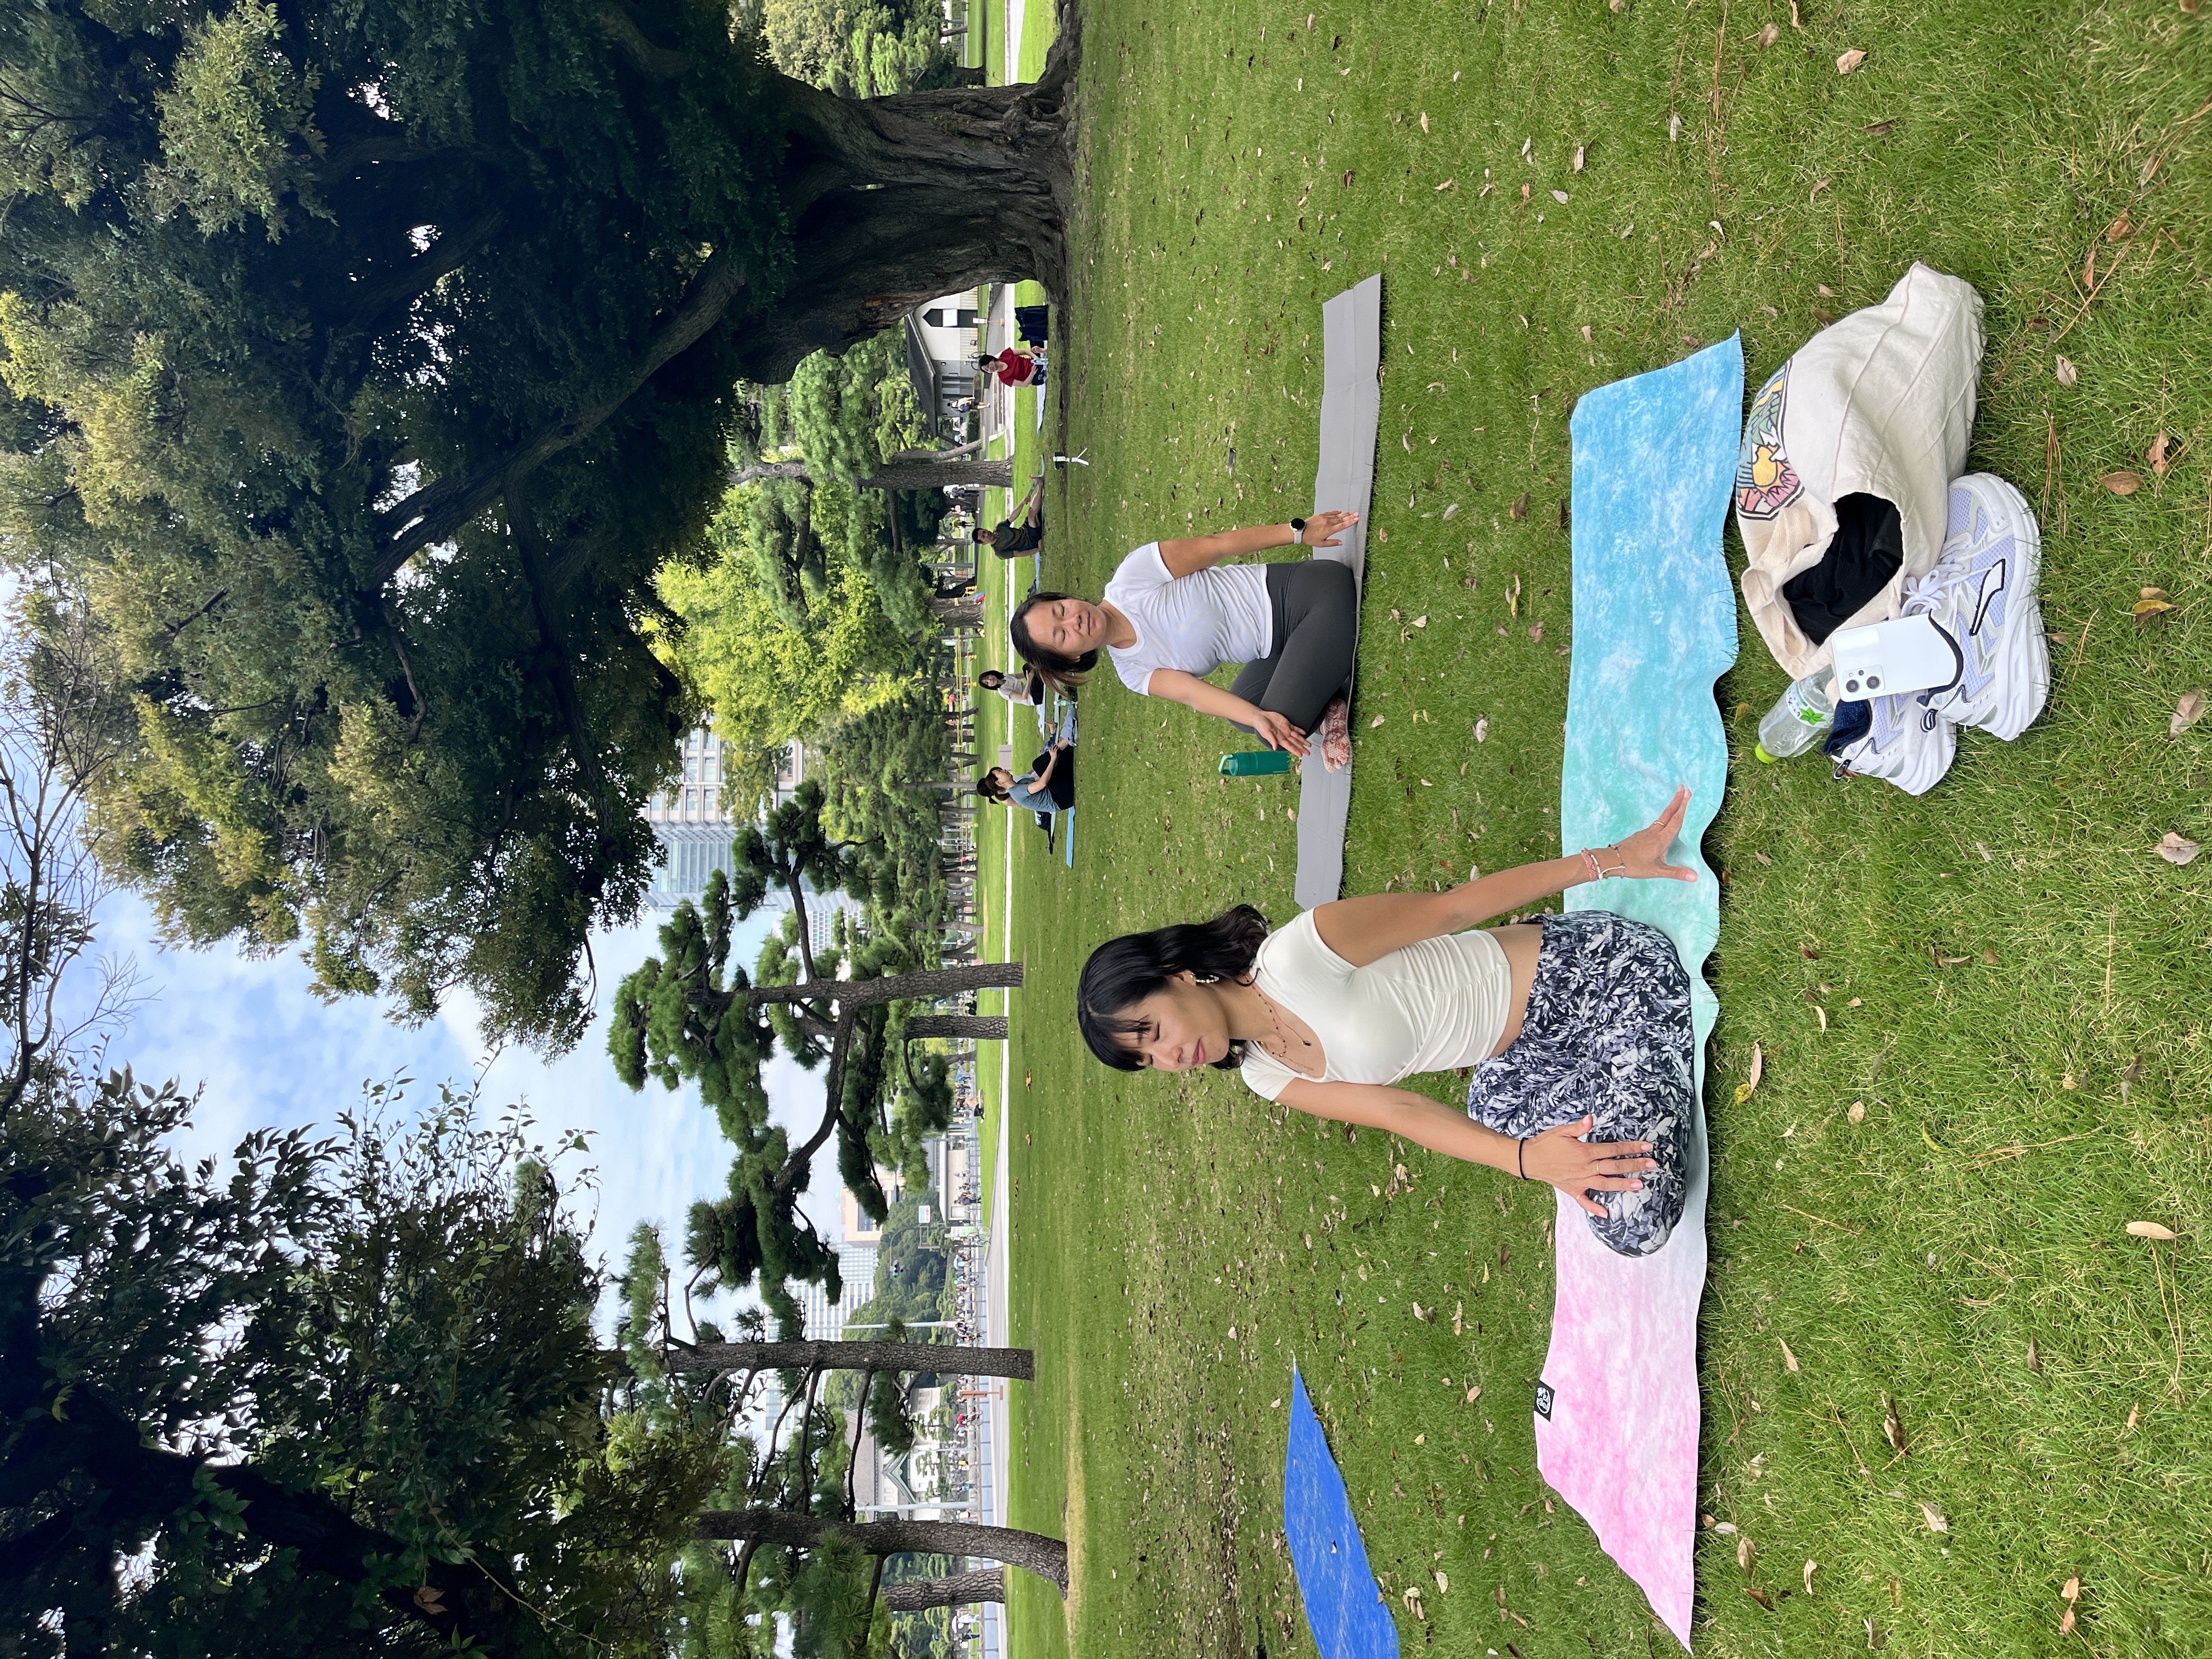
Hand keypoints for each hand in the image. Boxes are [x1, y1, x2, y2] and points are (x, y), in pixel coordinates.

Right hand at [1252, 708, 1309, 757]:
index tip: (1300, 755)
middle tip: (1308, 753)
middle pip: (1295, 743)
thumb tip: (1275, 748)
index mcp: (1279, 739)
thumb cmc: (1261, 725)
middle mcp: (1284, 735)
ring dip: (1303, 741)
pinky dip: (1300, 731)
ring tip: (1309, 745)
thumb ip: (1271, 740)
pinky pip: (1295, 728)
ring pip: (1296, 736)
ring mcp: (1286, 730)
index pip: (1289, 746)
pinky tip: (1304, 733)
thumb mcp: (1266, 733)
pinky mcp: (1286, 724)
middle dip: (1302, 748)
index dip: (1295, 750)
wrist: (1260, 716)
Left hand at [1300, 509, 1359, 547]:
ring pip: (1337, 515)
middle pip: (1342, 519)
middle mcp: (1328, 523)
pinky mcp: (1321, 515)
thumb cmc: (1310, 538)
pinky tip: (1340, 511)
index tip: (1356, 519)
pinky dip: (1336, 512)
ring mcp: (1324, 518)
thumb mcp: (1322, 544)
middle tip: (1357, 514)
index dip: (1351, 522)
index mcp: (1330, 530)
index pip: (1343, 525)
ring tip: (1351, 513)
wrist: (1301, 531)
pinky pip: (1330, 513)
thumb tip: (1341, 543)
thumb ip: (1332, 543)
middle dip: (1350, 516)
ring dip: (1345, 514)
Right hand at [1517, 1115, 1656, 1217]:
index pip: (1612, 1149)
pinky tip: (1606, 1214)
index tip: (1646, 1147)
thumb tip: (1591, 1119)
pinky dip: (1595, 1208)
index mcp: (1584, 1151)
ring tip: (1639, 1185)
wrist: (1529, 1159)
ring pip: (1605, 1184)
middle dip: (1634, 1165)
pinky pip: (1585, 1201)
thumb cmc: (1546, 1143)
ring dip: (1622, 1184)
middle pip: (1614, 1166)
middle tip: (1652, 1164)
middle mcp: (1585, 1168)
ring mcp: (1579, 1181)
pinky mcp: (1572, 1190)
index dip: (1630, 1148)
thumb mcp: (1561, 1131)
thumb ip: (1578, 1127)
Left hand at [1596, 784, 1697, 881]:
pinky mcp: (1640, 835)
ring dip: (1671, 807)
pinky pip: (1656, 824)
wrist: (1611, 860)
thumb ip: (1676, 873)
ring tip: (1677, 800)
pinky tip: (1663, 822)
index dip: (1683, 807)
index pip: (1676, 820)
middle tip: (1685, 787)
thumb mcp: (1656, 871)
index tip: (1688, 793)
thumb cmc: (1633, 865)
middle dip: (1677, 800)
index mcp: (1661, 839)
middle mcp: (1654, 832)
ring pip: (1662, 817)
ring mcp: (1646, 832)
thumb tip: (1695, 877)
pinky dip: (1663, 818)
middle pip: (1668, 813)